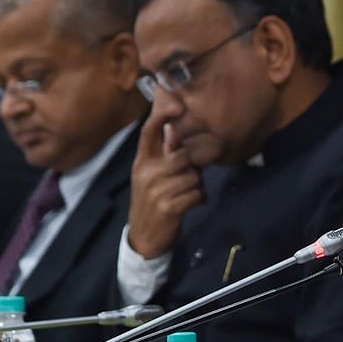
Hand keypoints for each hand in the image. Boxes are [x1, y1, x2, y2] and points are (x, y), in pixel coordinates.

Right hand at [127, 95, 203, 257]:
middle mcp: (146, 172)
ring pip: (193, 176)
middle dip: (194, 166)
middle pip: (183, 155)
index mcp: (142, 160)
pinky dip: (200, 199)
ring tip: (187, 193)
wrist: (145, 236)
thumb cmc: (153, 199)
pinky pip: (197, 194)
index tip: (177, 105)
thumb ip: (165, 153)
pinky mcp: (168, 207)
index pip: (148, 132)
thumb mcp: (153, 174)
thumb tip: (176, 129)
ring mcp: (155, 190)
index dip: (161, 115)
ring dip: (197, 185)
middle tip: (189, 177)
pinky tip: (192, 203)